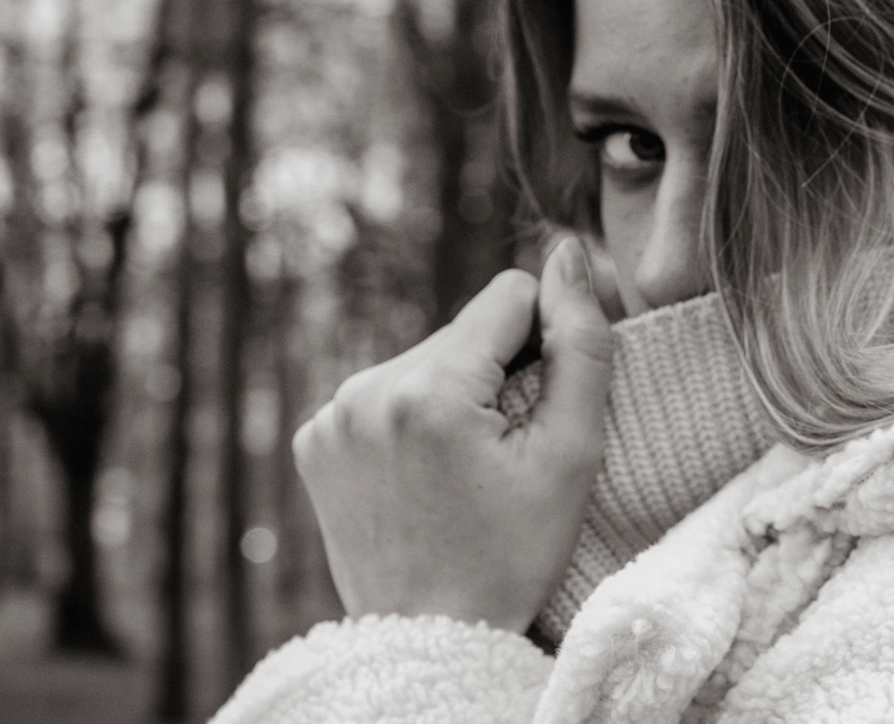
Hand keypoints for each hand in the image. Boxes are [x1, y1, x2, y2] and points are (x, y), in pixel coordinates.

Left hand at [292, 237, 615, 632]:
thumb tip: (569, 253)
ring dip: (453, 395)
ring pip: (424, 360)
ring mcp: (329, 416)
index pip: (508, 296)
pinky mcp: (312, 439)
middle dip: (494, 373)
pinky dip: (410, 420)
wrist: (432, 641)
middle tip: (505, 454)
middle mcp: (364, 390)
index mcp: (430, 390)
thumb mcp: (572, 453)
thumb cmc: (513, 555)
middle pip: (463, 332)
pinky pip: (382, 394)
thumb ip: (582, 344)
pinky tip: (424, 475)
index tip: (544, 406)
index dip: (544, 343)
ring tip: (464, 469)